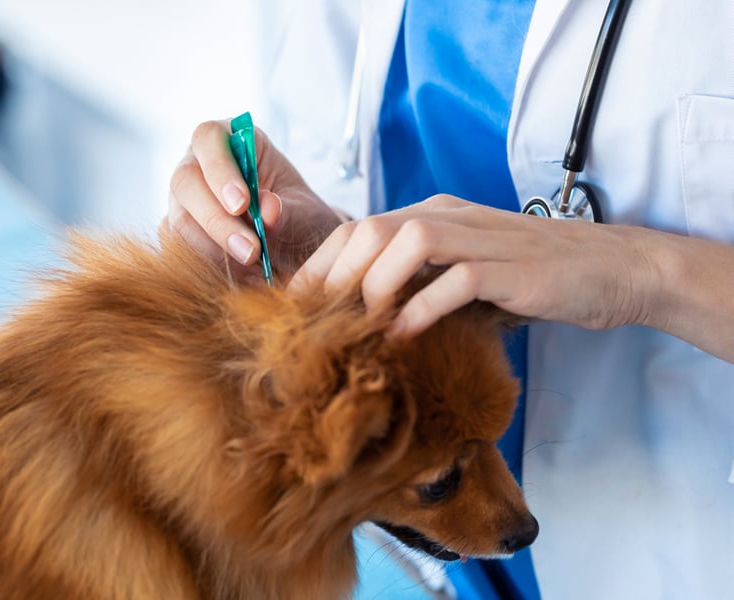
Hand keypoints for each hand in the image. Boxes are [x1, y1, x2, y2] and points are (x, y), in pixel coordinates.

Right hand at [165, 119, 343, 275]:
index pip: (210, 138)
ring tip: (254, 271)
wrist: (294, 250)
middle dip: (217, 221)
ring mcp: (181, 199)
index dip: (221, 169)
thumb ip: (290, 211)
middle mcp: (197, 164)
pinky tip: (240, 279)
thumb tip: (268, 210)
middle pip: (185, 182)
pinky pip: (176, 249)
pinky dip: (206, 267)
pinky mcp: (176, 232)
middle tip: (250, 251)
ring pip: (177, 221)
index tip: (244, 204)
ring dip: (213, 251)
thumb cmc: (299, 218)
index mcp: (229, 139)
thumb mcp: (306, 212)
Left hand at [290, 195, 663, 338]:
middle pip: (371, 228)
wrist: (608, 268)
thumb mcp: (462, 271)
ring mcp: (481, 238)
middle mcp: (449, 217)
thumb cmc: (528, 276)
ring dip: (375, 285)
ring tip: (362, 325)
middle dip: (335, 275)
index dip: (322, 265)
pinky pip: (455, 279)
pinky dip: (423, 306)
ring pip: (406, 242)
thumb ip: (419, 281)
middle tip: (316, 321)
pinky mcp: (510, 267)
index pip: (358, 227)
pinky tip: (405, 334)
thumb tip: (363, 320)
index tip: (297, 307)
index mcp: (432, 214)